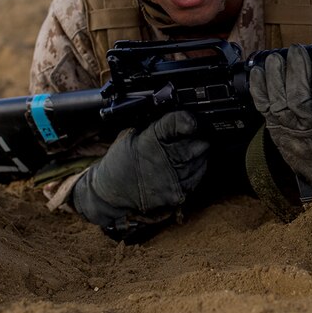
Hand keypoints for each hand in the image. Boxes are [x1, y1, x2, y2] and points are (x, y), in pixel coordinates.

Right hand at [73, 110, 209, 237]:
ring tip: (192, 150)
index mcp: (149, 141)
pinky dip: (197, 170)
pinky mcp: (176, 195)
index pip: (175, 124)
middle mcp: (162, 161)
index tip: (192, 121)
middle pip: (197, 144)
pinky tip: (189, 165)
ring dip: (200, 154)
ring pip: (201, 161)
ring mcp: (171, 180)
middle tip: (197, 134)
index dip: (186, 120)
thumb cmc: (120, 162)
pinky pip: (196, 179)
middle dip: (200, 138)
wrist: (110, 193)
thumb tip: (178, 117)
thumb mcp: (131, 135)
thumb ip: (155, 126)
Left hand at [249, 44, 311, 200]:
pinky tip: (259, 73)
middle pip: (300, 96)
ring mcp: (296, 133)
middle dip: (296, 68)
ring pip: (280, 102)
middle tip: (297, 51)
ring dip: (275, 76)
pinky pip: (264, 110)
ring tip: (276, 59)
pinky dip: (259, 90)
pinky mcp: (280, 134)